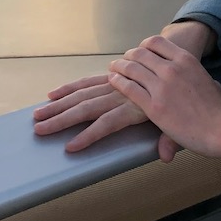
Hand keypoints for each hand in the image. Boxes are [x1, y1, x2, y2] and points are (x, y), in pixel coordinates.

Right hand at [33, 73, 178, 158]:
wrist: (182, 63)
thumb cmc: (179, 101)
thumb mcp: (178, 121)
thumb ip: (169, 139)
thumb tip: (165, 157)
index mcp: (137, 106)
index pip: (109, 122)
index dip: (90, 135)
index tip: (70, 147)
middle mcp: (122, 94)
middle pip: (88, 107)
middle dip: (62, 119)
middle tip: (39, 130)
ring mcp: (115, 84)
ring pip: (83, 94)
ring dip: (59, 105)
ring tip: (38, 115)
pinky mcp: (112, 78)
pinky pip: (88, 82)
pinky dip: (69, 88)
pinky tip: (52, 95)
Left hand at [108, 36, 220, 161]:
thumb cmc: (220, 109)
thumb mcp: (210, 83)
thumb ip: (198, 79)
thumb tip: (200, 82)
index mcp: (186, 60)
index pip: (157, 42)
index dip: (144, 45)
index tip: (140, 51)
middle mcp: (171, 69)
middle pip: (141, 54)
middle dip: (129, 56)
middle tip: (123, 62)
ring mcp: (161, 86)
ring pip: (132, 69)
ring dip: (119, 68)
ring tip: (113, 69)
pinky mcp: (153, 106)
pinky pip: (129, 89)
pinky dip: (118, 83)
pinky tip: (114, 82)